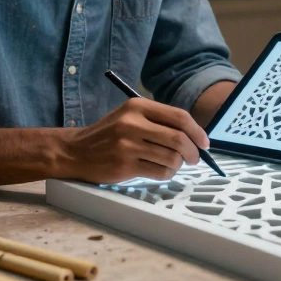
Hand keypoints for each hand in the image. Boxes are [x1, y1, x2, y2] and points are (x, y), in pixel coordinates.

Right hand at [59, 98, 207, 183]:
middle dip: (193, 151)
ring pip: (171, 157)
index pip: (178, 117)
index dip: (197, 131)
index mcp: (137, 106)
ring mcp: (128, 145)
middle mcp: (133, 123)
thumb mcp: (129, 116)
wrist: (75, 151)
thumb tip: (194, 136)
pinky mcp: (125, 165)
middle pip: (178, 138)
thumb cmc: (108, 135)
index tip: (205, 143)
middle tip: (195, 158)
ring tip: (173, 164)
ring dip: (179, 164)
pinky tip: (161, 171)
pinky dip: (167, 174)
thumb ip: (158, 121)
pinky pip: (159, 172)